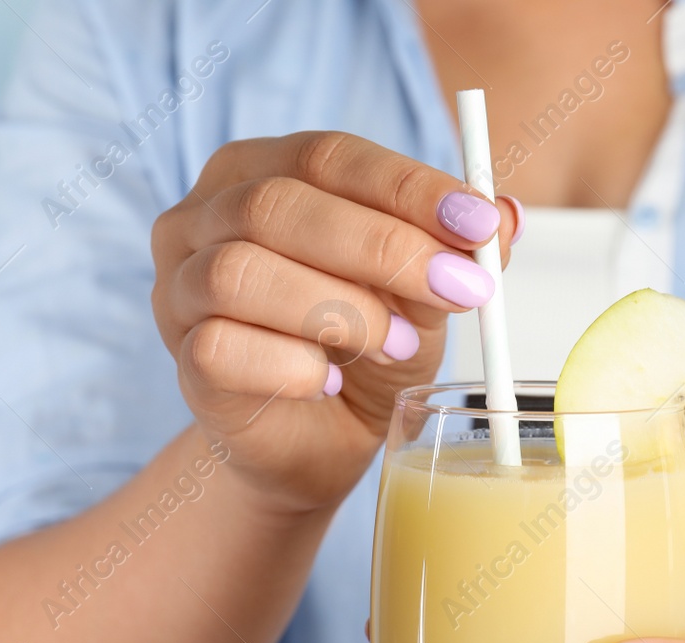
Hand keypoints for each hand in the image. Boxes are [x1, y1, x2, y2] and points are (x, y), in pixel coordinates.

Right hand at [150, 131, 517, 514]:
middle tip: (458, 290)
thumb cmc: (362, 352)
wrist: (317, 443)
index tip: (479, 225)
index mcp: (261, 171)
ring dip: (339, 310)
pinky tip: (329, 382)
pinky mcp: (182, 359)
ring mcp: (179, 287)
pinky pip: (221, 347)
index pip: (329, 156)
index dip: (408, 187)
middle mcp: (204, 216)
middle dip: (383, 248)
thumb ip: (453, 252)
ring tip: (396, 346)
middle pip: (279, 205)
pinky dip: (292, 365)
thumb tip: (505, 215)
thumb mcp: (421, 295)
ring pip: (242, 272)